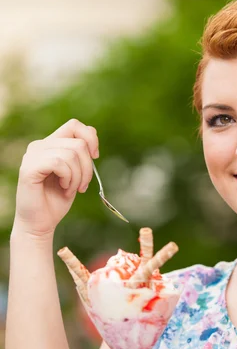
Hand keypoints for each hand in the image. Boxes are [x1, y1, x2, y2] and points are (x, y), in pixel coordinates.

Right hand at [13, 119, 98, 237]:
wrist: (40, 223)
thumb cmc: (57, 200)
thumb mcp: (75, 173)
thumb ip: (80, 155)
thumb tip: (92, 140)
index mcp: (50, 144)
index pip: (74, 125)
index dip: (91, 138)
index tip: (95, 157)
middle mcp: (39, 145)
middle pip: (78, 143)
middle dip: (88, 167)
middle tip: (82, 186)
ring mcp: (32, 155)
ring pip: (71, 154)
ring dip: (78, 176)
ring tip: (71, 189)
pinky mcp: (29, 168)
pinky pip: (59, 162)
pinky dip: (68, 178)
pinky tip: (64, 188)